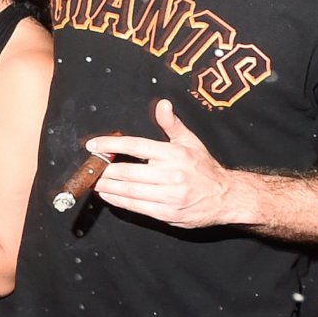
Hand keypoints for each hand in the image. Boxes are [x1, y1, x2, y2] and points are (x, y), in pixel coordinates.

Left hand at [84, 98, 240, 228]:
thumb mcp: (190, 142)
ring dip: (107, 187)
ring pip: (129, 191)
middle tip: (91, 168)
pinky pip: (137, 207)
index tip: (93, 145)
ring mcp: (169, 196)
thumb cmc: (205, 168)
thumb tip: (162, 104)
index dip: (110, 145)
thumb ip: (172, 124)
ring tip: (94, 182)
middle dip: (104, 171)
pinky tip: (109, 196)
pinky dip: (119, 201)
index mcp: (174, 154)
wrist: (226, 197)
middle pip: (128, 172)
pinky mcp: (167, 213)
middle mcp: (171, 174)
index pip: (135, 145)